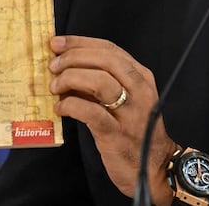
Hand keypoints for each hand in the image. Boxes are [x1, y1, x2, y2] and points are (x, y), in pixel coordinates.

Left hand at [49, 35, 176, 204]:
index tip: (58, 43)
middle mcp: (140, 90)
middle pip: (106, 60)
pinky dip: (71, 105)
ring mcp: (130, 112)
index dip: (81, 42)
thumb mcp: (126, 99)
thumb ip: (102, 83)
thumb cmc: (135, 131)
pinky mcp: (117, 134)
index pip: (110, 49)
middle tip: (54, 65)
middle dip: (75, 57)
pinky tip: (61, 108)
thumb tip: (68, 68)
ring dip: (71, 78)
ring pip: (100, 81)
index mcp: (141, 77)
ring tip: (55, 86)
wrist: (155, 166)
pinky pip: (91, 112)